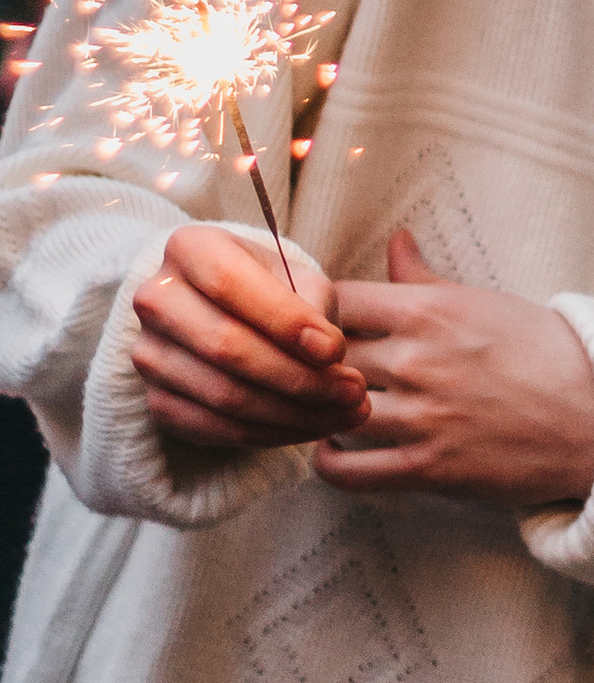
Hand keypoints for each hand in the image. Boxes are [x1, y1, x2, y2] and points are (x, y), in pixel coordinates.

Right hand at [133, 225, 368, 455]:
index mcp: (190, 248)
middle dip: (301, 378)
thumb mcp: (297, 277)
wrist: (224, 313)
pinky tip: (315, 426)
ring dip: (295, 413)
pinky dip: (272, 434)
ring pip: (224, 396)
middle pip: (226, 347)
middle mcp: (157, 299)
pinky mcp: (157, 401)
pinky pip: (216, 428)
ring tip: (347, 413)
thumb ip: (313, 305)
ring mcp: (150, 354)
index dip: (285, 321)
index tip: (337, 350)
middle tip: (354, 392)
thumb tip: (328, 358)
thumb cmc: (271, 289)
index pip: (230, 284)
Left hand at [313, 230, 593, 511]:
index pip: (336, 300)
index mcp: (430, 310)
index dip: (316, 311)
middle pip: (325, 356)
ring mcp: (422, 416)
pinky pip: (351, 470)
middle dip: (313, 363)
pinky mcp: (429, 467)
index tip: (317, 323)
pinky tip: (331, 450)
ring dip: (318, 411)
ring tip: (319, 409)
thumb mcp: (484, 302)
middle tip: (309, 369)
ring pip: (331, 410)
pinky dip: (328, 462)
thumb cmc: (545, 353)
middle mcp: (419, 360)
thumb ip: (424, 280)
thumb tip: (396, 240)